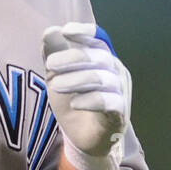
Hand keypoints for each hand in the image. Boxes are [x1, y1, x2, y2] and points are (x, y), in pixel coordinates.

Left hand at [42, 21, 131, 169]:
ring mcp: (120, 92)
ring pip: (103, 78)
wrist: (83, 138)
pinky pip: (110, 102)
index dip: (85, 33)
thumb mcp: (57, 76)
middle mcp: (115, 72)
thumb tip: (50, 31)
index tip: (66, 31)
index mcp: (102, 59)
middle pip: (99, 57)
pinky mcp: (119, 114)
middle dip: (72, 58)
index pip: (99, 39)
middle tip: (50, 64)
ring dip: (77, 80)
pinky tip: (74, 103)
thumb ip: (53, 54)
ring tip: (55, 86)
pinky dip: (91, 100)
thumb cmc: (74, 101)